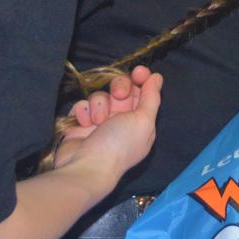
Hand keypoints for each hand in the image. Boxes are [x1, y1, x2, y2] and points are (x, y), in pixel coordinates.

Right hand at [55, 67, 162, 181]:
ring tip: (98, 122)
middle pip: (122, 88)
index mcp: (141, 120)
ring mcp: (101, 122)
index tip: (138, 72)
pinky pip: (83, 105)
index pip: (144, 91)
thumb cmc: (119, 145)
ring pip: (101, 95)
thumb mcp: (143, 121)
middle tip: (119, 95)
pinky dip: (84, 112)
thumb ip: (151, 98)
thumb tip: (157, 77)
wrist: (86, 167)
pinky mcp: (81, 123)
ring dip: (99, 105)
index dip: (142, 79)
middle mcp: (122, 119)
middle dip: (120, 87)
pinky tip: (85, 124)